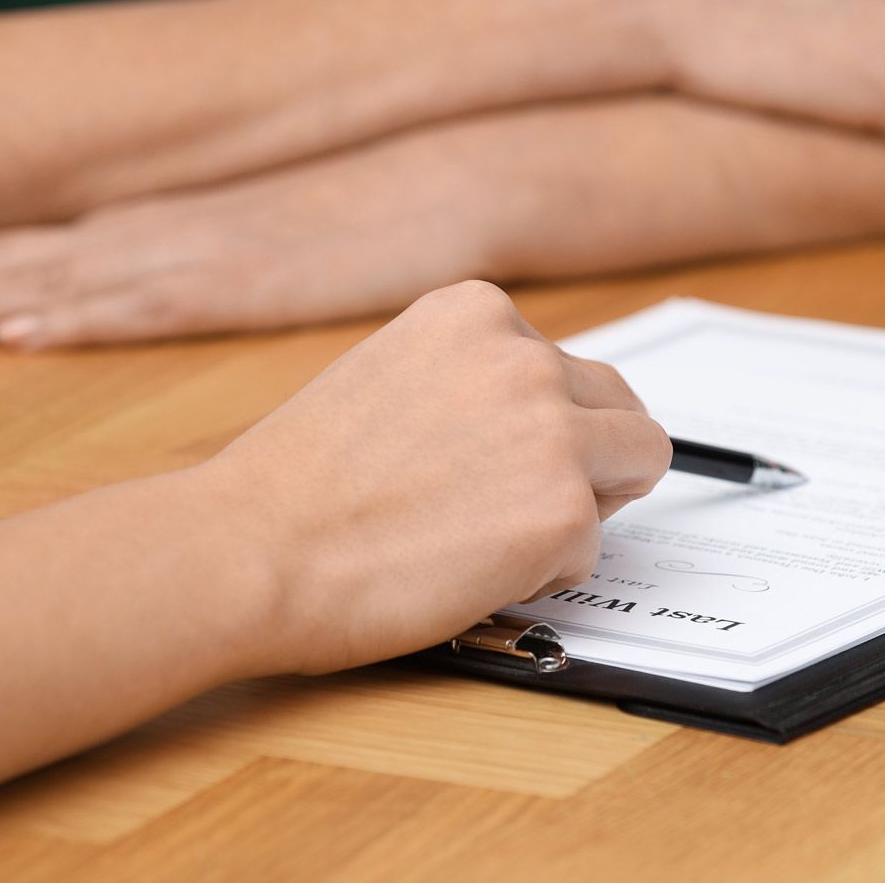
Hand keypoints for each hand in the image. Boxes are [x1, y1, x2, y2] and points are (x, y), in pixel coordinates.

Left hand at [0, 127, 503, 349]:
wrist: (449, 173)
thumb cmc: (350, 220)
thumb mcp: (242, 258)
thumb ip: (166, 284)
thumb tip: (92, 316)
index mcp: (139, 232)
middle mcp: (145, 232)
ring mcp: (192, 249)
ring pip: (47, 276)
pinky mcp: (249, 274)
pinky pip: (152, 297)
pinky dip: (80, 310)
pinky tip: (20, 328)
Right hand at [206, 280, 670, 674]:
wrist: (249, 550)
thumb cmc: (298, 487)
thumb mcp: (392, 378)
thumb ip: (470, 384)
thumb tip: (533, 420)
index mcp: (477, 312)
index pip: (567, 367)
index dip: (545, 426)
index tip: (500, 460)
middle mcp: (526, 357)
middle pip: (621, 411)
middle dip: (587, 462)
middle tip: (510, 508)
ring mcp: (552, 431)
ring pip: (635, 469)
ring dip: (579, 510)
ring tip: (487, 538)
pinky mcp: (563, 510)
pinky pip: (594, 548)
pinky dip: (546, 572)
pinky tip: (469, 571)